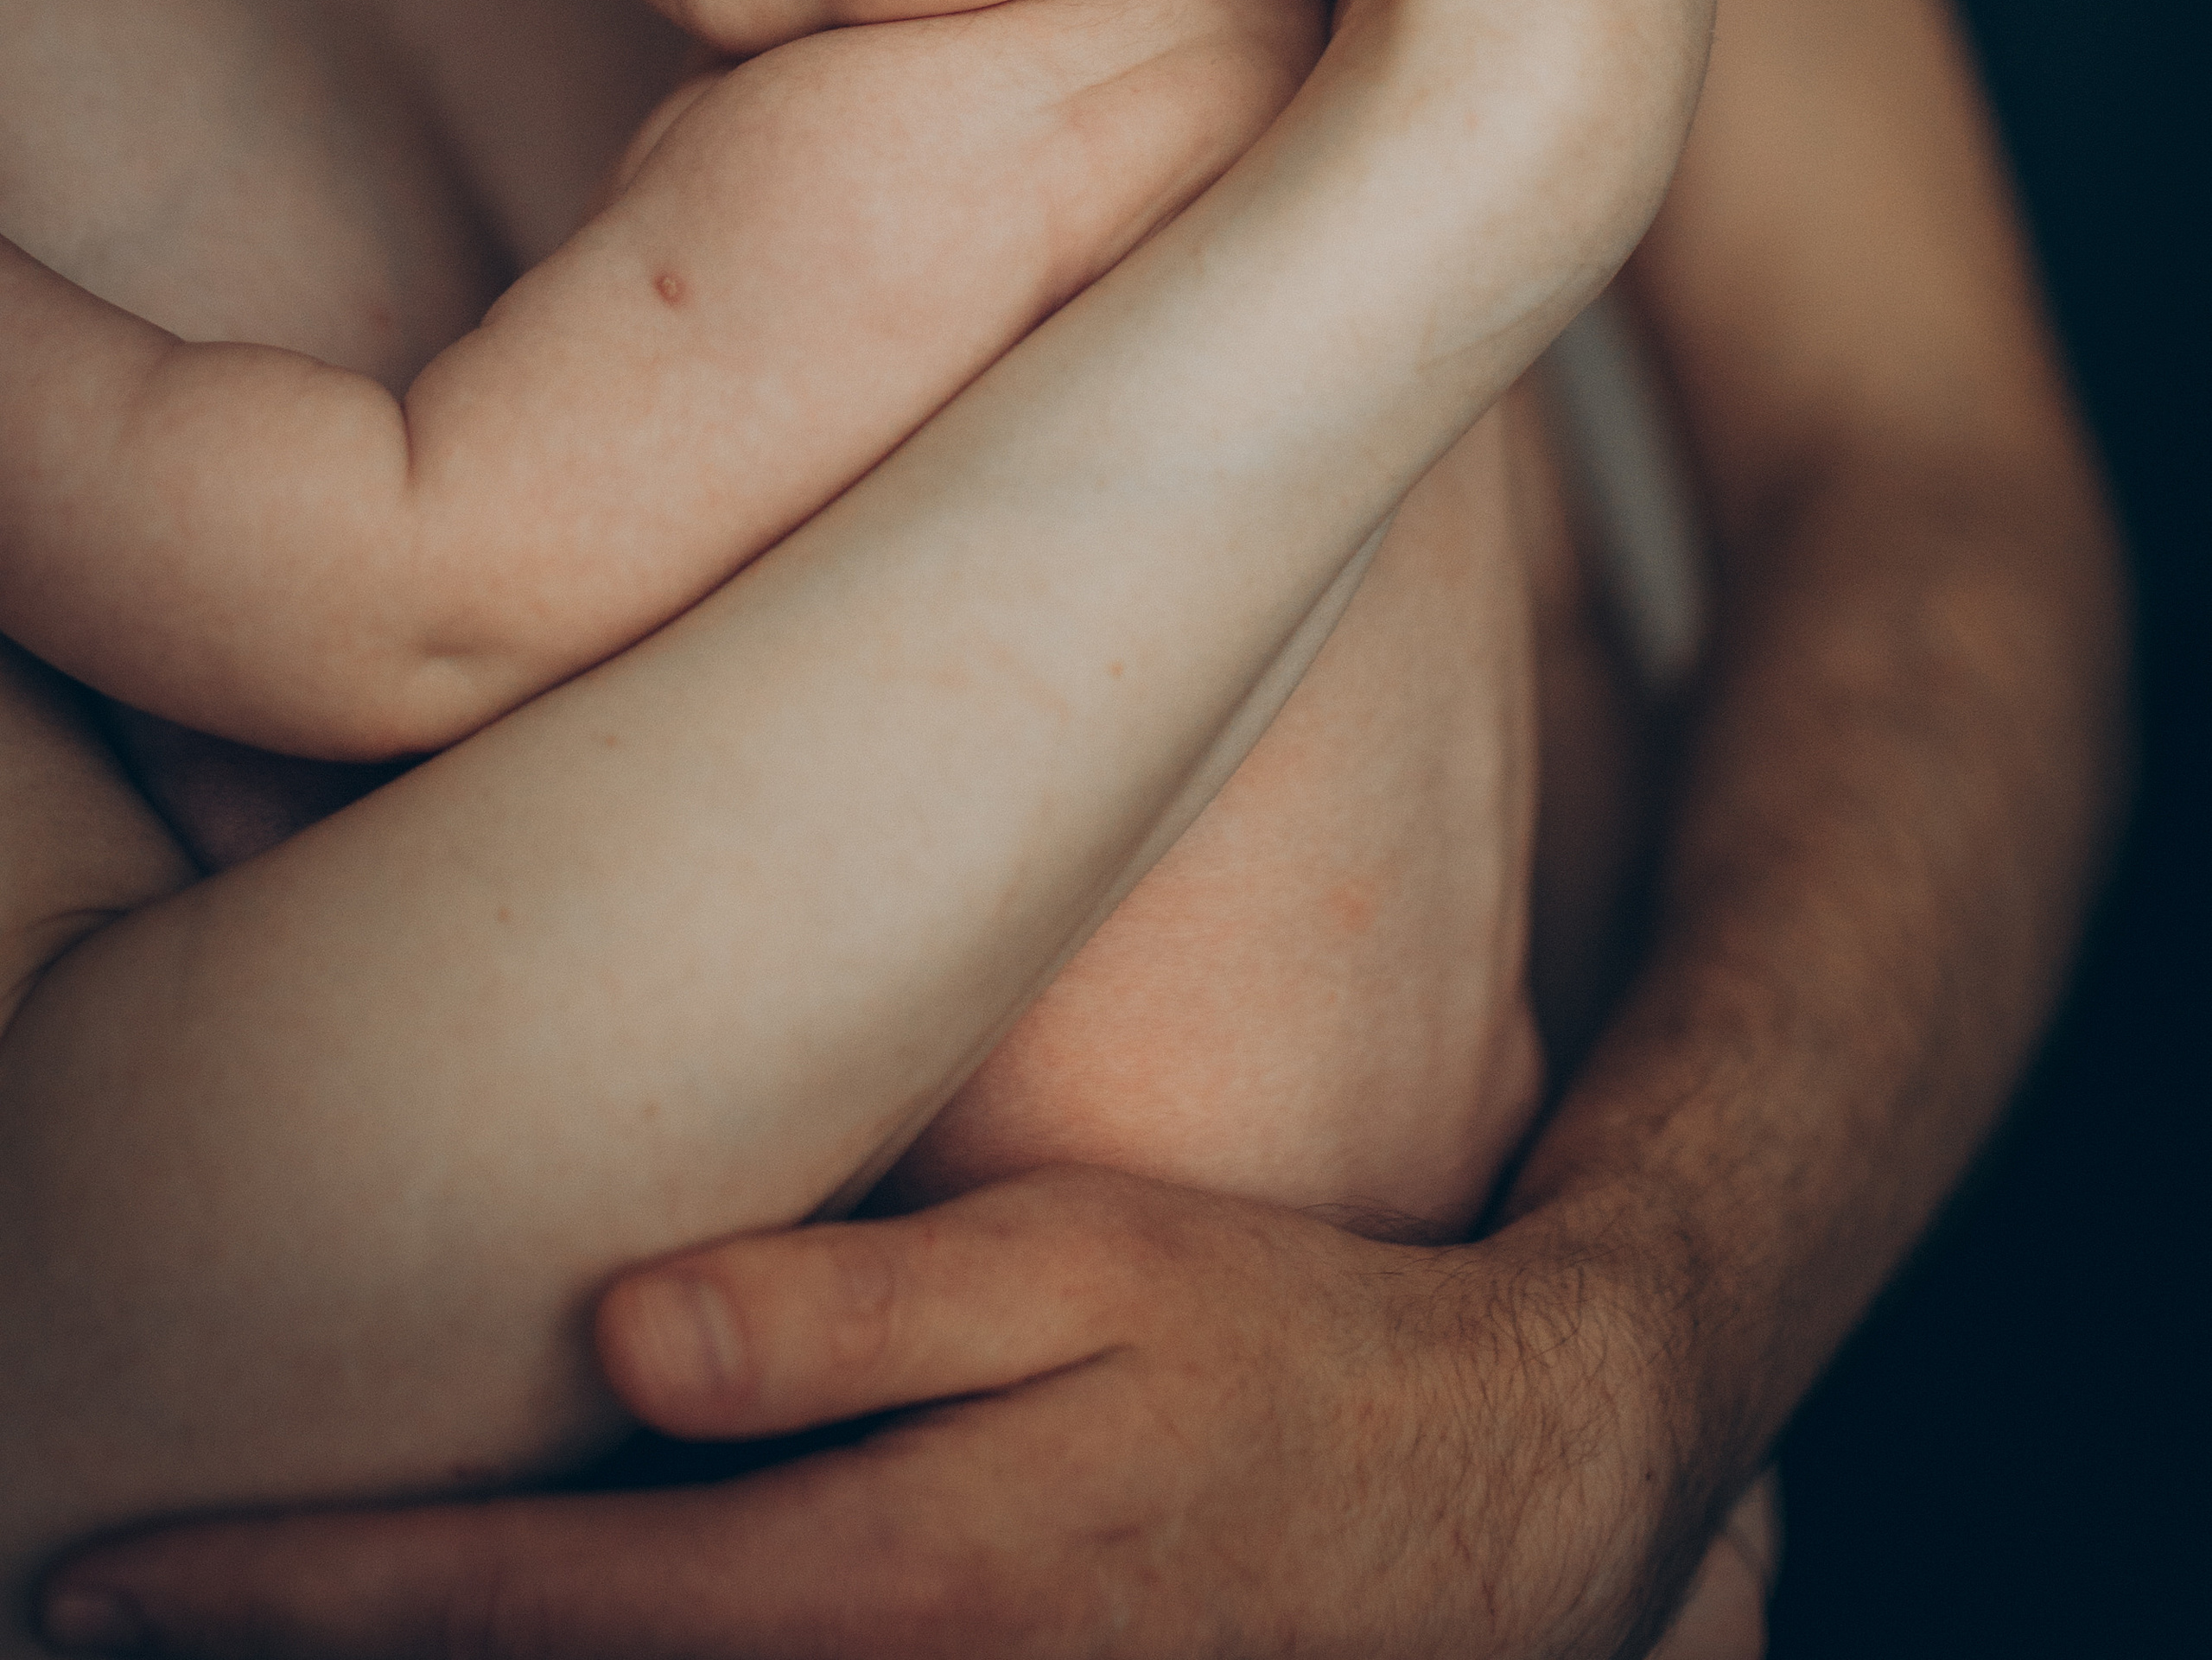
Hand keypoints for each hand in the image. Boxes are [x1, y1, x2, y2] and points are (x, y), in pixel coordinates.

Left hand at [44, 1172, 1771, 1658]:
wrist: (1502, 1513)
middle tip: (135, 1600)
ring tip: (297, 1613)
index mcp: (883, 1581)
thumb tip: (612, 1322)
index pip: (522, 1606)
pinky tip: (560, 1629)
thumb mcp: (1086, 1274)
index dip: (294, 1597)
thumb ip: (847, 1313)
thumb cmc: (1284, 1354)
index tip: (102, 1573)